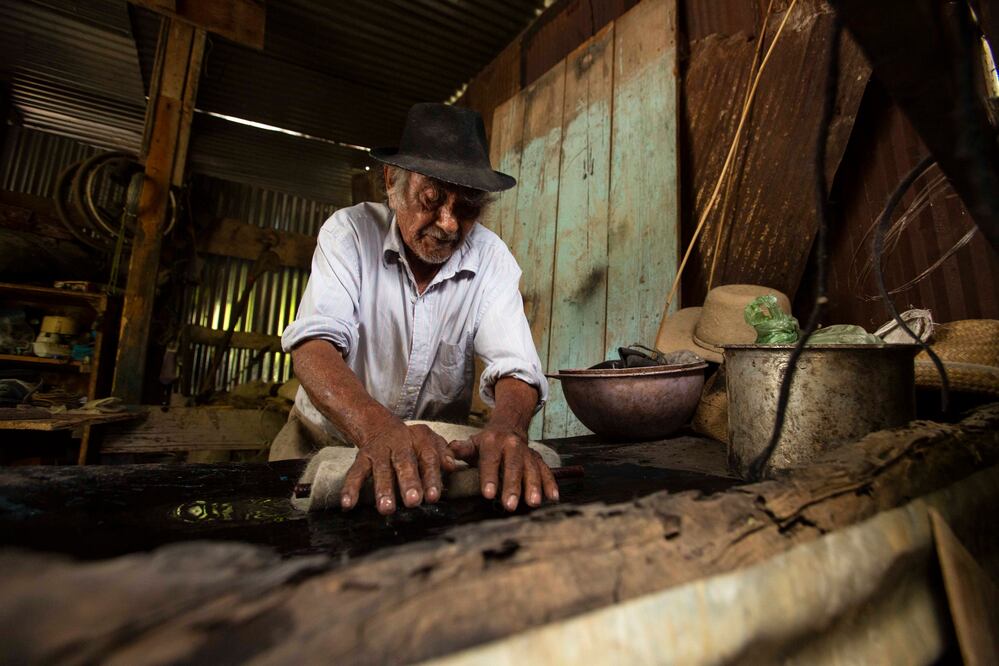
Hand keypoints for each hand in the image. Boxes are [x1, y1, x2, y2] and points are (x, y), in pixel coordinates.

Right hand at [340, 421, 459, 514]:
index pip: (428, 458)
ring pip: (380, 470)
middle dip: (409, 482)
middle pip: (404, 463)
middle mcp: (398, 444)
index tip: (433, 496)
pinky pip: (354, 473)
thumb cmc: (412, 442)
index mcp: (419, 441)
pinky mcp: (361, 458)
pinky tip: (348, 504)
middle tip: (413, 501)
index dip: (431, 477)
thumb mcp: (430, 441)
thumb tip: (451, 466)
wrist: (379, 425)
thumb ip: (443, 454)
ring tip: (386, 509)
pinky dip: (350, 488)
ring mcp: (378, 452)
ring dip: (382, 489)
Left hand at [448, 428, 558, 510]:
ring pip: (532, 469)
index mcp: (492, 442)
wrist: (509, 426)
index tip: (487, 494)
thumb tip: (448, 454)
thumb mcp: (472, 443)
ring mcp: (527, 452)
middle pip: (513, 466)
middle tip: (510, 505)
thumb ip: (460, 450)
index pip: (490, 460)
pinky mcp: (538, 459)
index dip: (489, 477)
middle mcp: (512, 445)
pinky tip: (552, 498)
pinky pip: (546, 470)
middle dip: (512, 486)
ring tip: (533, 503)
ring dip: (533, 486)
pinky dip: (551, 484)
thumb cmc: (487, 442)